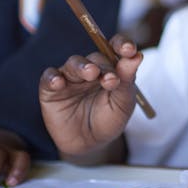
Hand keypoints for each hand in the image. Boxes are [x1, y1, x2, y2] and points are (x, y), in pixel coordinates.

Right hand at [39, 35, 141, 159]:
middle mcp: (90, 67)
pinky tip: (59, 82)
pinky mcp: (51, 89)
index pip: (115, 48)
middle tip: (111, 79)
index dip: (122, 44)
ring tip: (91, 73)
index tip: (129, 49)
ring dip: (82, 67)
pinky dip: (53, 78)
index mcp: (110, 67)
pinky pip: (49, 77)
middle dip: (104, 66)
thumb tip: (137, 55)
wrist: (89, 144)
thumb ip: (127, 79)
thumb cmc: (109, 120)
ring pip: (74, 63)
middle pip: (96, 58)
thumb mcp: (123, 103)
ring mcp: (70, 77)